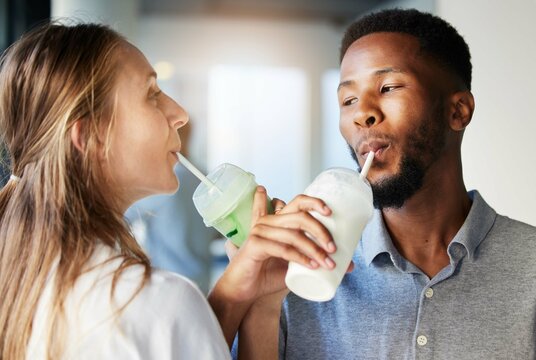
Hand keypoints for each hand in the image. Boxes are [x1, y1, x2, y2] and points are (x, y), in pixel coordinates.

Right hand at [216, 186, 340, 303]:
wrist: (244, 292)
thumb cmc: (268, 276)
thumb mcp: (296, 267)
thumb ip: (315, 261)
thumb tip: (349, 265)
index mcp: (277, 221)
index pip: (297, 203)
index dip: (314, 202)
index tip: (329, 210)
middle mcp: (268, 222)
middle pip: (300, 216)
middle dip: (321, 230)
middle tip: (334, 247)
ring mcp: (261, 231)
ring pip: (294, 234)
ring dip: (314, 248)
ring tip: (328, 263)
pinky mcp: (256, 245)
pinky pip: (284, 248)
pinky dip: (300, 257)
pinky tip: (312, 265)